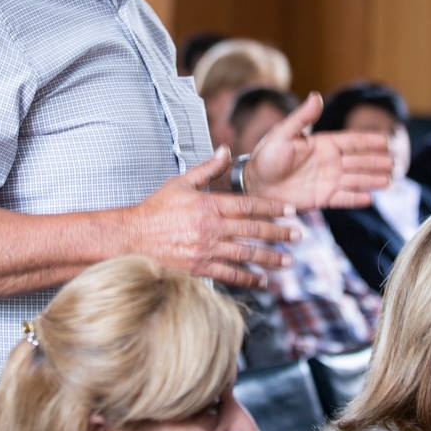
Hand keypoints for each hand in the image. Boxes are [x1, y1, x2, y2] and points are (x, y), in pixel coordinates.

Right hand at [126, 147, 299, 287]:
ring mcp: (205, 250)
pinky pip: (228, 275)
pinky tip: (261, 281)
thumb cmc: (156, 209)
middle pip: (253, 231)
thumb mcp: (181, 182)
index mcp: (209, 205)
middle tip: (299, 236)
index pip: (248, 205)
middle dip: (279, 234)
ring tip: (287, 261)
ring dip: (269, 258)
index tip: (291, 211)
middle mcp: (211, 228)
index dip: (272, 208)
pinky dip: (247, 279)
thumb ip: (208, 168)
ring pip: (245, 255)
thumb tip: (226, 149)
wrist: (131, 237)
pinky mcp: (198, 268)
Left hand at [243, 92, 392, 209]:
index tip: (387, 140)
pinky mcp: (321, 198)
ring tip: (389, 180)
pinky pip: (343, 198)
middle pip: (359, 161)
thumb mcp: (283, 133)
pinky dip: (356, 199)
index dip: (369, 141)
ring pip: (355, 180)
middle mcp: (328, 162)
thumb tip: (316, 96)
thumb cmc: (265, 156)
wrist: (253, 183)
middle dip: (377, 161)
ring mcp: (326, 181)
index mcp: (322, 144)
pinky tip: (370, 199)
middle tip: (395, 163)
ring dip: (372, 180)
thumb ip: (302, 118)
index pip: (351, 141)